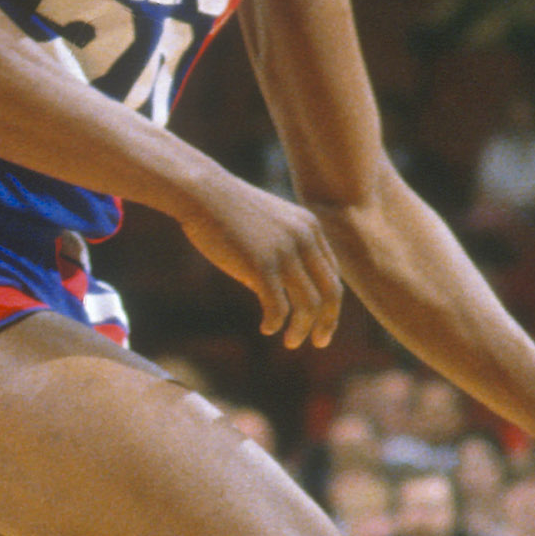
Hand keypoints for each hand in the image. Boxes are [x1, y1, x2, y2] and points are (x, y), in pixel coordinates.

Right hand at [187, 175, 340, 347]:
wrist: (202, 193)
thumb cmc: (228, 210)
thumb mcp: (268, 224)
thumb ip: (284, 249)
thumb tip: (283, 289)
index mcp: (310, 228)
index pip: (332, 274)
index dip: (330, 303)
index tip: (320, 322)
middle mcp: (304, 239)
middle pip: (330, 292)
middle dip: (327, 322)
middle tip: (318, 342)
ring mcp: (284, 252)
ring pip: (308, 304)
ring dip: (301, 329)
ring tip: (290, 342)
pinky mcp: (261, 265)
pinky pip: (278, 306)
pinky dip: (275, 323)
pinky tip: (266, 329)